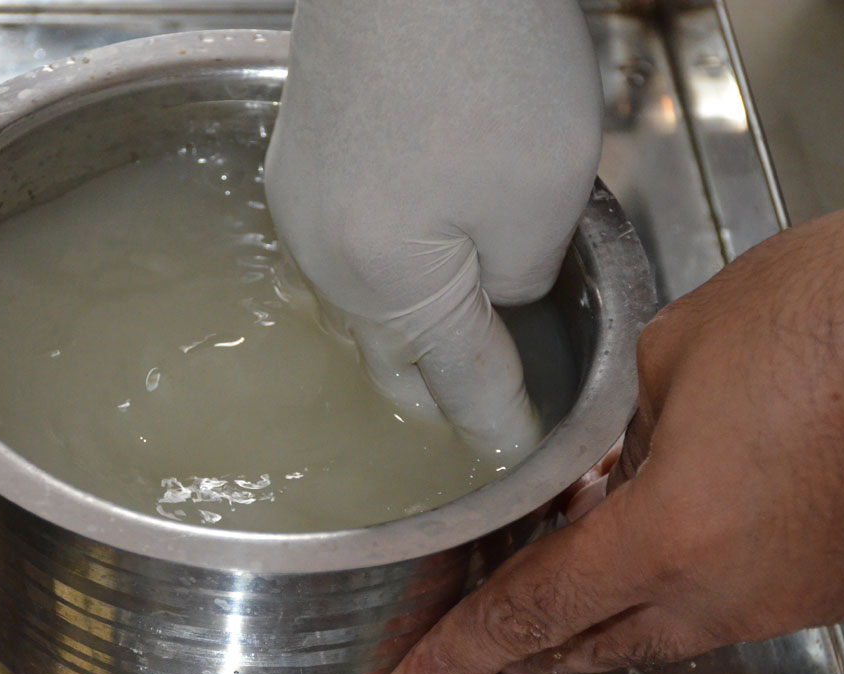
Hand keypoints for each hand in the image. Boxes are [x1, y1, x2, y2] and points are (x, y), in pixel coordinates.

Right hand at [265, 0, 602, 457]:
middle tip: (484, 403)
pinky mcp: (300, 161)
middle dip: (440, 391)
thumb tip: (498, 293)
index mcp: (387, 286)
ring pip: (361, 304)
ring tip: (454, 333)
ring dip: (409, 328)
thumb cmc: (484, 59)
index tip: (516, 445)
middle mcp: (326, 259)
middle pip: (390, 359)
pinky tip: (415, 250)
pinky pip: (344, 247)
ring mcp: (302, 208)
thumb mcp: (543, 198)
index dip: (498, 420)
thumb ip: (519, 280)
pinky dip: (386, 270)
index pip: (459, 383)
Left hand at [369, 200, 843, 673]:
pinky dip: (669, 584)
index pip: (531, 611)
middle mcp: (732, 591)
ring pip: (659, 629)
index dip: (455, 658)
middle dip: (520, 650)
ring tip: (547, 571)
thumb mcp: (680, 350)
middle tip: (465, 651)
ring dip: (596, 611)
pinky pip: (723, 603)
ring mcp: (792, 596)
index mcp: (673, 535)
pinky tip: (651, 532)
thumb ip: (619, 422)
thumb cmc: (839, 314)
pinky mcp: (835, 581)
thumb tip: (607, 457)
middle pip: (591, 643)